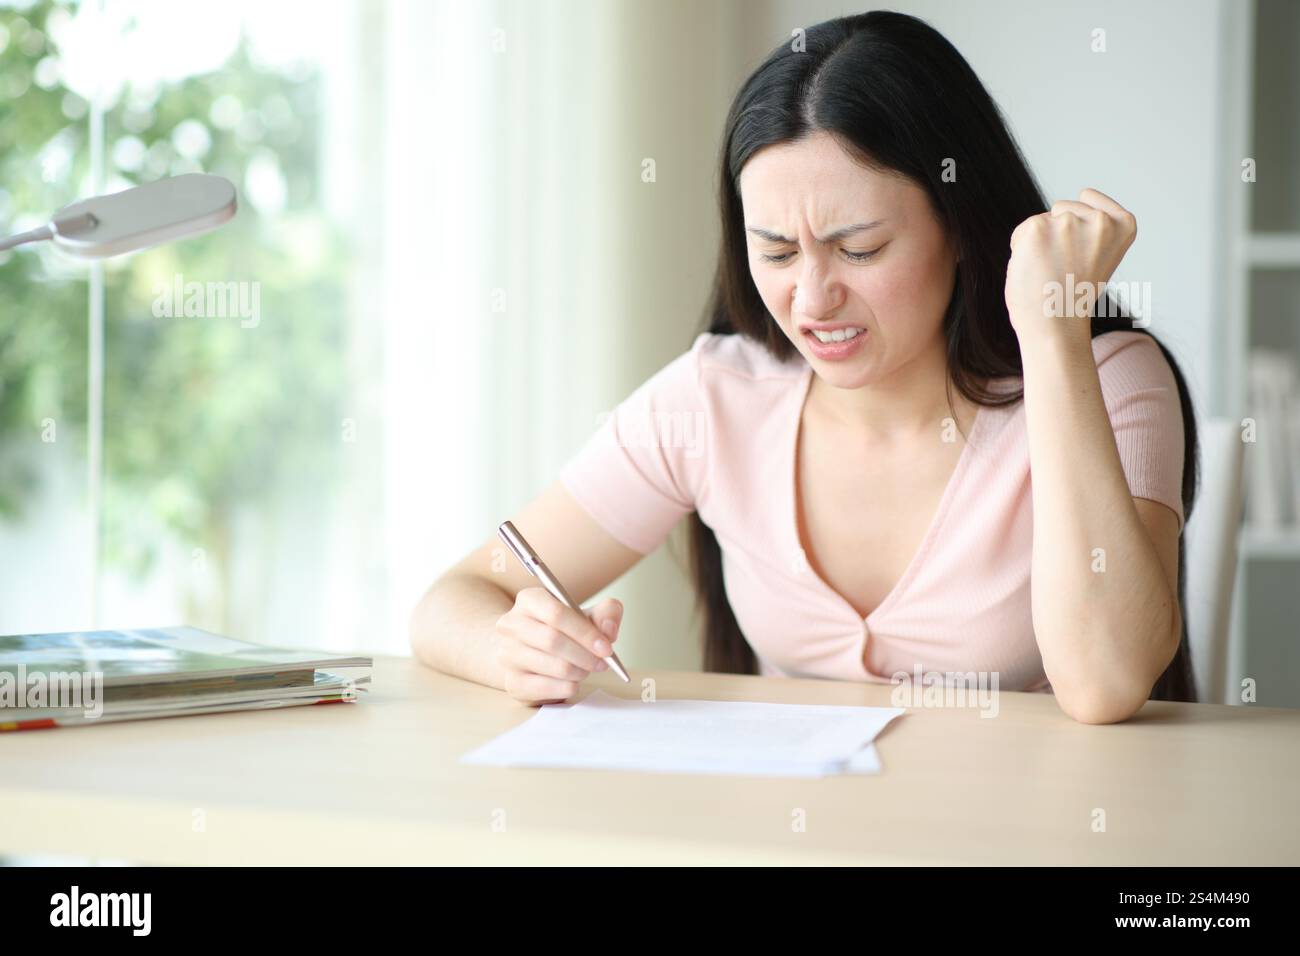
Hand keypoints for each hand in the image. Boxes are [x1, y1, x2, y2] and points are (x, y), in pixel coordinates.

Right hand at [494, 588, 622, 705]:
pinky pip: (546, 688)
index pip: (556, 614)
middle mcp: (511, 625)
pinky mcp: (512, 682)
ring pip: (553, 666)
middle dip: (585, 655)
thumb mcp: (587, 616)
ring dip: (579, 671)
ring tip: (586, 670)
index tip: (606, 648)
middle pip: (552, 640)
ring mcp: (507, 655)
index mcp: (529, 600)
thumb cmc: (564, 631)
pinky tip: (573, 682)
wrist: (531, 653)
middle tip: (602, 663)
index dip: (585, 632)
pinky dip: (567, 687)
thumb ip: (606, 614)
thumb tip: (608, 628)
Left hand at [1005, 188, 1136, 345]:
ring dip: (1039, 243)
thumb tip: (1063, 214)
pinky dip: (1021, 250)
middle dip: (1057, 234)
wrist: (1056, 328)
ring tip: (1049, 272)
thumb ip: (1091, 231)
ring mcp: (1069, 222)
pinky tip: (1034, 270)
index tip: (1085, 258)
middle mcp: (1100, 220)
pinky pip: (1022, 232)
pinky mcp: (1038, 229)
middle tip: (1063, 271)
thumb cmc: (1074, 299)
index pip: (1092, 202)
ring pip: (1042, 221)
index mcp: (1123, 225)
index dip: (1081, 231)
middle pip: (1063, 210)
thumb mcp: (1100, 256)